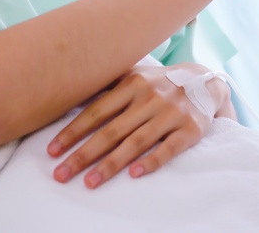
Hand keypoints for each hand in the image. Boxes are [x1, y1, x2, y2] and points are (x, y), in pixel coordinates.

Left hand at [46, 62, 226, 188]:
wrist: (206, 81)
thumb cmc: (159, 83)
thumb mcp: (134, 75)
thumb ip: (107, 86)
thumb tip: (68, 95)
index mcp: (132, 84)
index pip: (96, 111)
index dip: (72, 132)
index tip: (52, 151)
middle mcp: (150, 98)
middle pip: (111, 131)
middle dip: (83, 154)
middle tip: (61, 174)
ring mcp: (171, 114)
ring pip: (136, 142)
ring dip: (110, 164)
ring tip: (89, 182)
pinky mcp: (190, 129)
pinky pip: (169, 148)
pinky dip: (152, 161)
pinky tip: (134, 175)